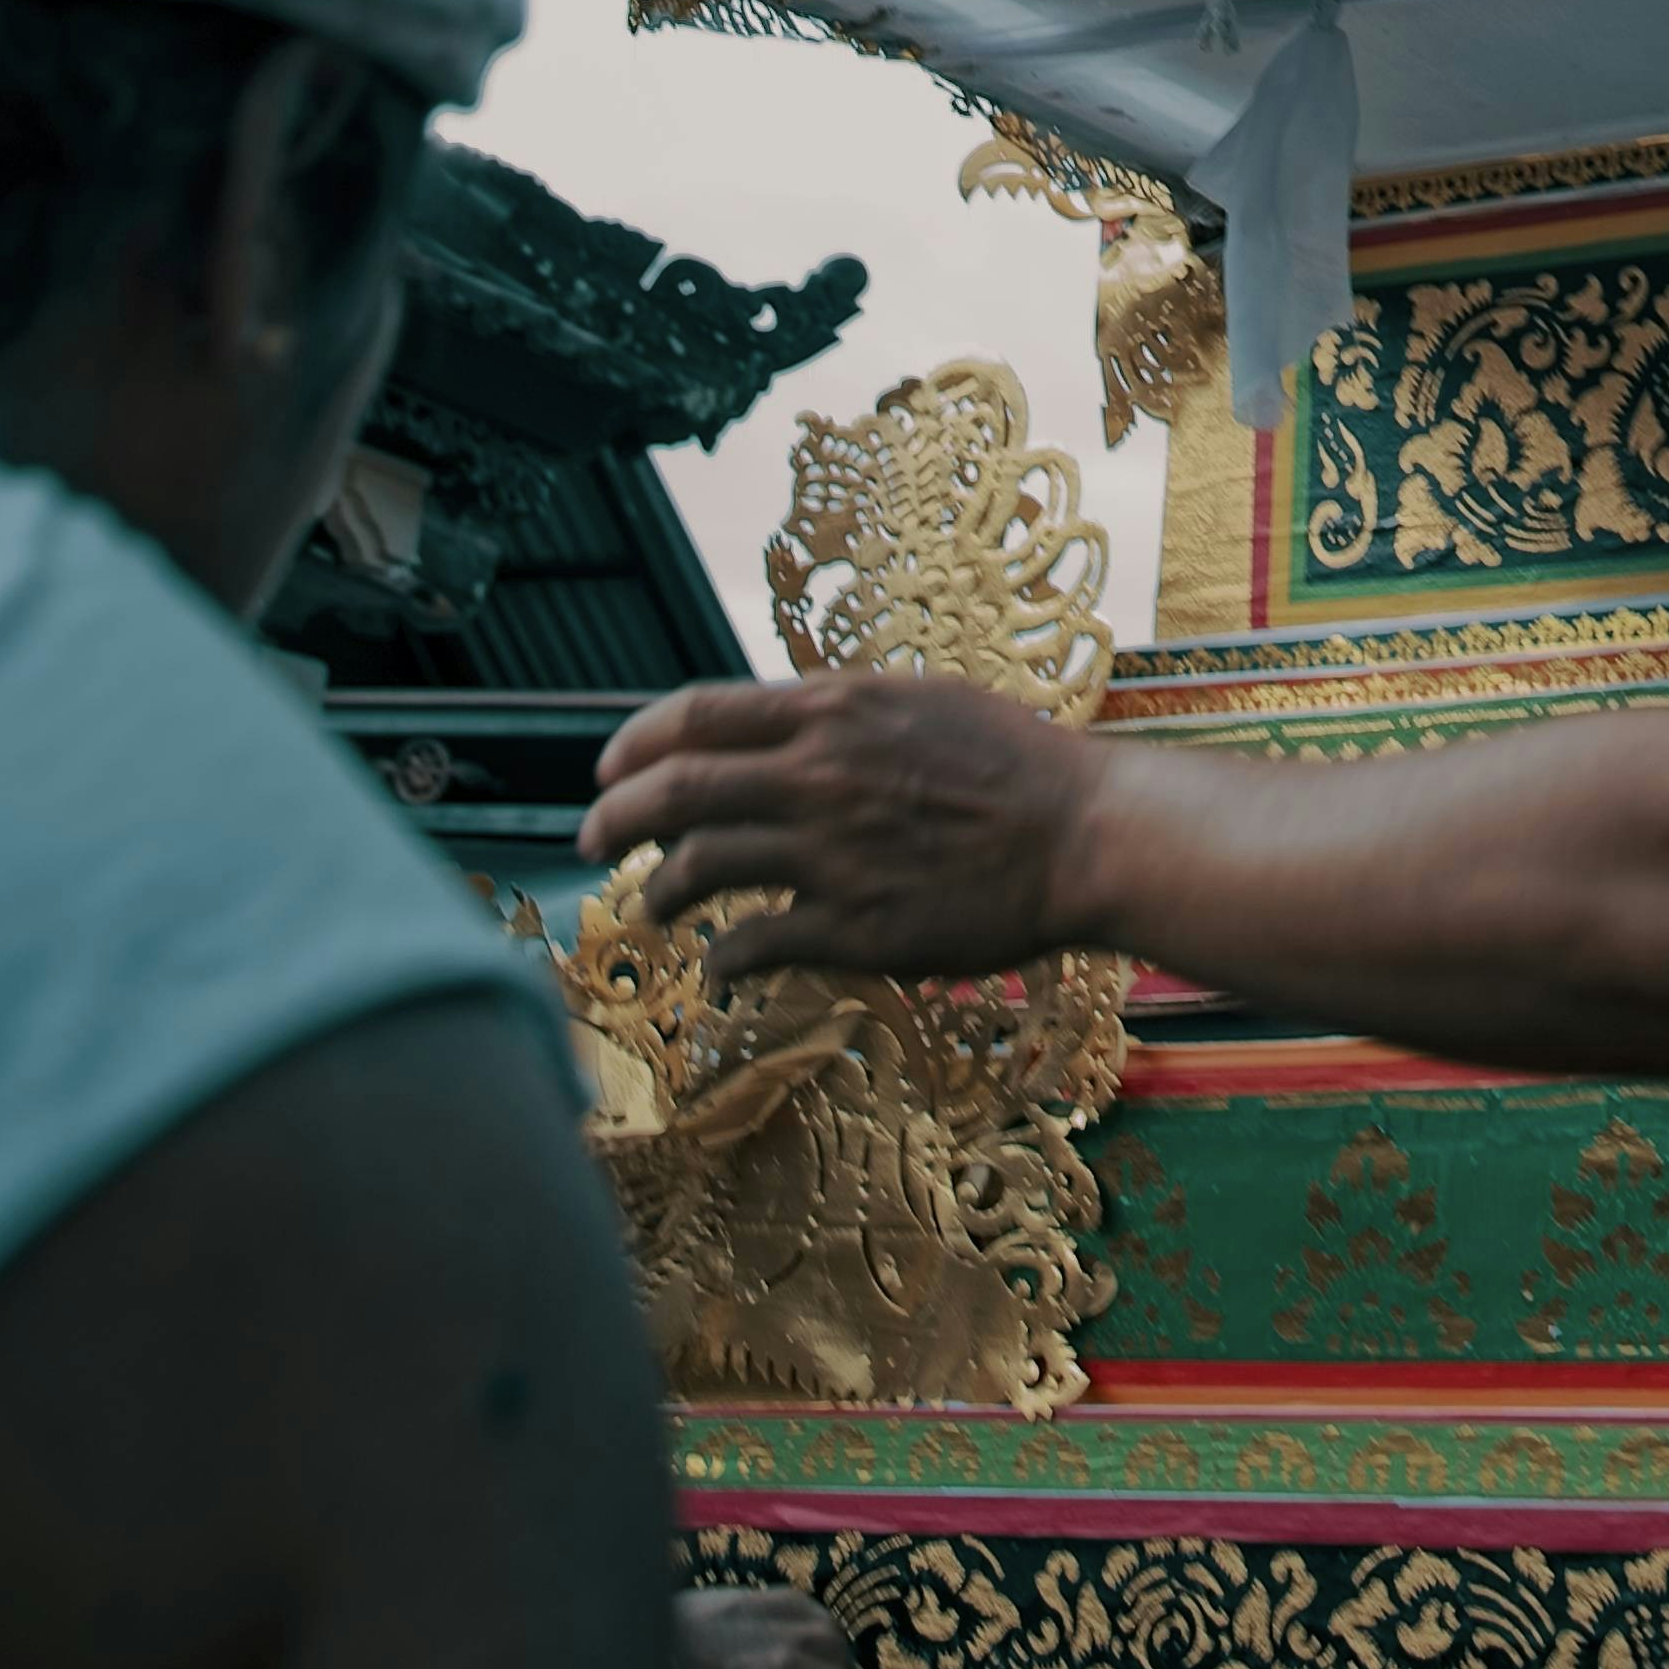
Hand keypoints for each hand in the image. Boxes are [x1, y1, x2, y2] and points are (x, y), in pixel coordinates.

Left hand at [582, 673, 1116, 987]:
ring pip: (699, 870)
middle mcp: (817, 776)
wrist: (1079, 833)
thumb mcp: (915, 702)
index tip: (606, 768)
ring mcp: (830, 854)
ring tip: (649, 905)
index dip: (634, 743)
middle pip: (675, 791)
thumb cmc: (1008, 761)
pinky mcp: (852, 928)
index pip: (695, 713)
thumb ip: (836, 714)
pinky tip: (721, 966)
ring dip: (656, 892)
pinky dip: (721, 959)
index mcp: (831, 709)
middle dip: (614, 817)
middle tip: (590, 841)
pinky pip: (753, 946)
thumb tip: (772, 726)